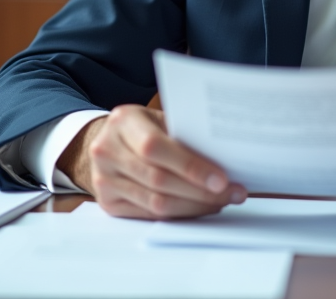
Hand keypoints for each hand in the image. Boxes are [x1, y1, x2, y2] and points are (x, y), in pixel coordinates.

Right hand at [57, 104, 246, 218]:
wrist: (108, 142)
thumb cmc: (143, 128)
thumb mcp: (158, 119)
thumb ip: (182, 134)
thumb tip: (225, 157)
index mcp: (123, 121)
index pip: (156, 147)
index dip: (190, 166)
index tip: (222, 179)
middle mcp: (107, 150)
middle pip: (158, 179)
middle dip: (200, 191)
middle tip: (231, 193)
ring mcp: (104, 180)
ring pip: (156, 203)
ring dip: (194, 206)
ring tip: (220, 201)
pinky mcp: (108, 204)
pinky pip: (149, 215)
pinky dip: (179, 214)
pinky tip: (199, 207)